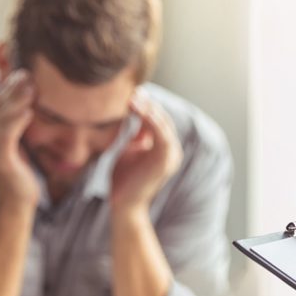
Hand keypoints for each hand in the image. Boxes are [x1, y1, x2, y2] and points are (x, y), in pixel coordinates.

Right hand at [0, 70, 39, 206]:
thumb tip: (7, 94)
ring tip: (32, 87)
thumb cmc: (18, 166)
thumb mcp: (14, 138)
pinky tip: (29, 111)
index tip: (25, 71)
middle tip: (30, 74)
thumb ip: (11, 118)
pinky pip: (6, 135)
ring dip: (17, 100)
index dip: (8, 85)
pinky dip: (17, 122)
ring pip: (1, 117)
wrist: (16, 199)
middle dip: (13, 88)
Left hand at [110, 93, 182, 212]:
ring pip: (163, 124)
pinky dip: (152, 121)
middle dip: (148, 104)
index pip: (158, 120)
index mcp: (164, 148)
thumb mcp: (130, 151)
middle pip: (162, 119)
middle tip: (132, 91)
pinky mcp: (165, 160)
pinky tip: (140, 110)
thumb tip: (137, 115)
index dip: (146, 106)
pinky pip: (161, 134)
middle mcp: (171, 150)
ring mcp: (171, 155)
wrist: (124, 204)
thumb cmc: (124, 179)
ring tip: (135, 98)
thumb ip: (136, 135)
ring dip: (149, 109)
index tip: (132, 93)